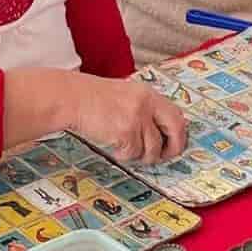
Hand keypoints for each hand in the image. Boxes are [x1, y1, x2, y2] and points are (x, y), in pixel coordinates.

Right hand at [71, 76, 188, 165]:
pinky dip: (124, 155)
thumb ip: (145, 109)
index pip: (176, 114)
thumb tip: (160, 133)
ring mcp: (137, 118)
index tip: (173, 143)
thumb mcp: (126, 96)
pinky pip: (133, 153)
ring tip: (127, 148)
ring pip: (152, 149)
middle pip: (175, 129)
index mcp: (148, 94)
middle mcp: (147, 104)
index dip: (178, 133)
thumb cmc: (94, 99)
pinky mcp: (126, 131)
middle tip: (163, 156)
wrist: (73, 98)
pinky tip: (113, 146)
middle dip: (172, 148)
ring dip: (140, 155)